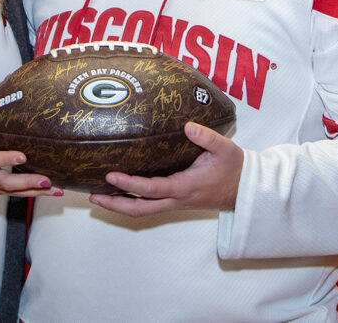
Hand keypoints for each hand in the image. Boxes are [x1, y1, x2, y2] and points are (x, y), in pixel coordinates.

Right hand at [0, 97, 61, 196]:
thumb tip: (8, 79)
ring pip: (10, 190)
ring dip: (33, 190)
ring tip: (53, 188)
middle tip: (45, 179)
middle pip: (2, 180)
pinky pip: (13, 194)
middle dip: (25, 181)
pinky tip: (50, 191)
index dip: (5, 158)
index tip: (23, 155)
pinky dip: (31, 194)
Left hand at [89, 122, 243, 216]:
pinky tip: (119, 192)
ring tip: (98, 196)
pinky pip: (149, 206)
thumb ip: (207, 137)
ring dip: (120, 205)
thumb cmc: (234, 168)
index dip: (129, 183)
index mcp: (185, 187)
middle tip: (93, 196)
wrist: (244, 189)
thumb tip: (188, 126)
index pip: (151, 188)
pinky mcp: (175, 201)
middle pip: (140, 209)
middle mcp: (176, 199)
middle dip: (115, 204)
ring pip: (142, 211)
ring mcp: (175, 203)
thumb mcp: (225, 149)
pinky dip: (131, 202)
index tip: (110, 174)